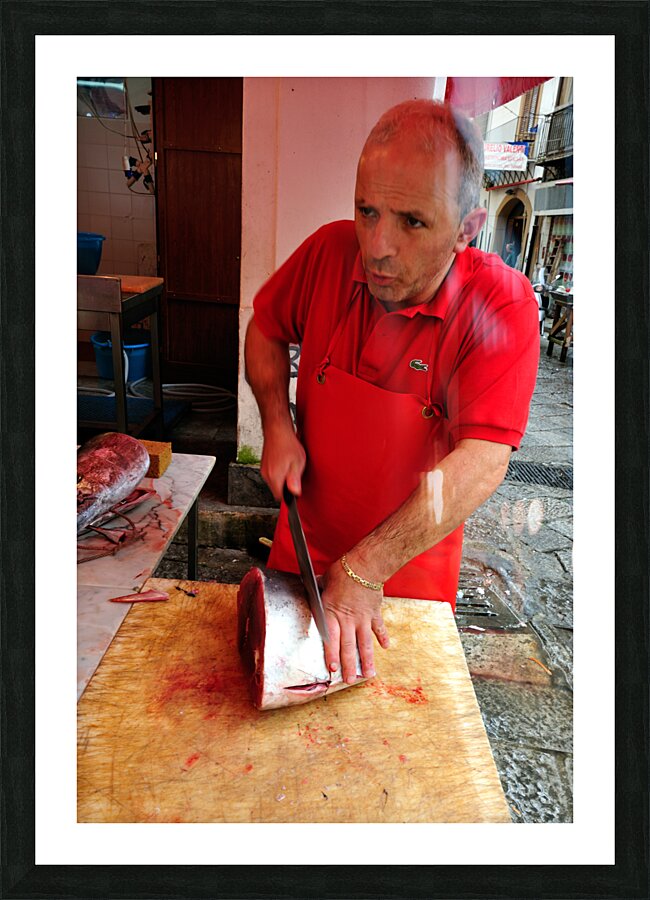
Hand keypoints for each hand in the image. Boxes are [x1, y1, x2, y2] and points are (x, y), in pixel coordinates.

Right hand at [260, 423, 305, 500]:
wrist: (277, 430)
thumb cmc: (288, 444)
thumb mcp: (298, 463)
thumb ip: (295, 480)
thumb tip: (295, 493)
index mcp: (275, 477)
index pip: (280, 497)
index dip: (289, 496)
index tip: (295, 491)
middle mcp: (267, 475)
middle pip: (276, 490)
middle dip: (286, 487)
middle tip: (294, 475)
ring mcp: (264, 470)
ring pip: (274, 482)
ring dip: (282, 479)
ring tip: (290, 466)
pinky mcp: (264, 465)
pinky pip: (272, 474)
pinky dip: (278, 472)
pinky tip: (285, 462)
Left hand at [320, 557, 389, 683]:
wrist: (366, 565)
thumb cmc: (343, 571)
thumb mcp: (324, 580)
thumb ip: (319, 590)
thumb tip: (310, 585)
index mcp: (332, 612)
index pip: (330, 638)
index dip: (331, 654)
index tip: (332, 669)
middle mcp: (348, 619)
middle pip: (348, 646)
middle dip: (348, 665)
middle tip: (350, 680)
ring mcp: (363, 618)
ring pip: (365, 643)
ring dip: (366, 660)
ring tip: (369, 674)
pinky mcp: (375, 613)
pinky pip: (379, 628)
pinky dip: (383, 637)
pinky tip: (385, 648)